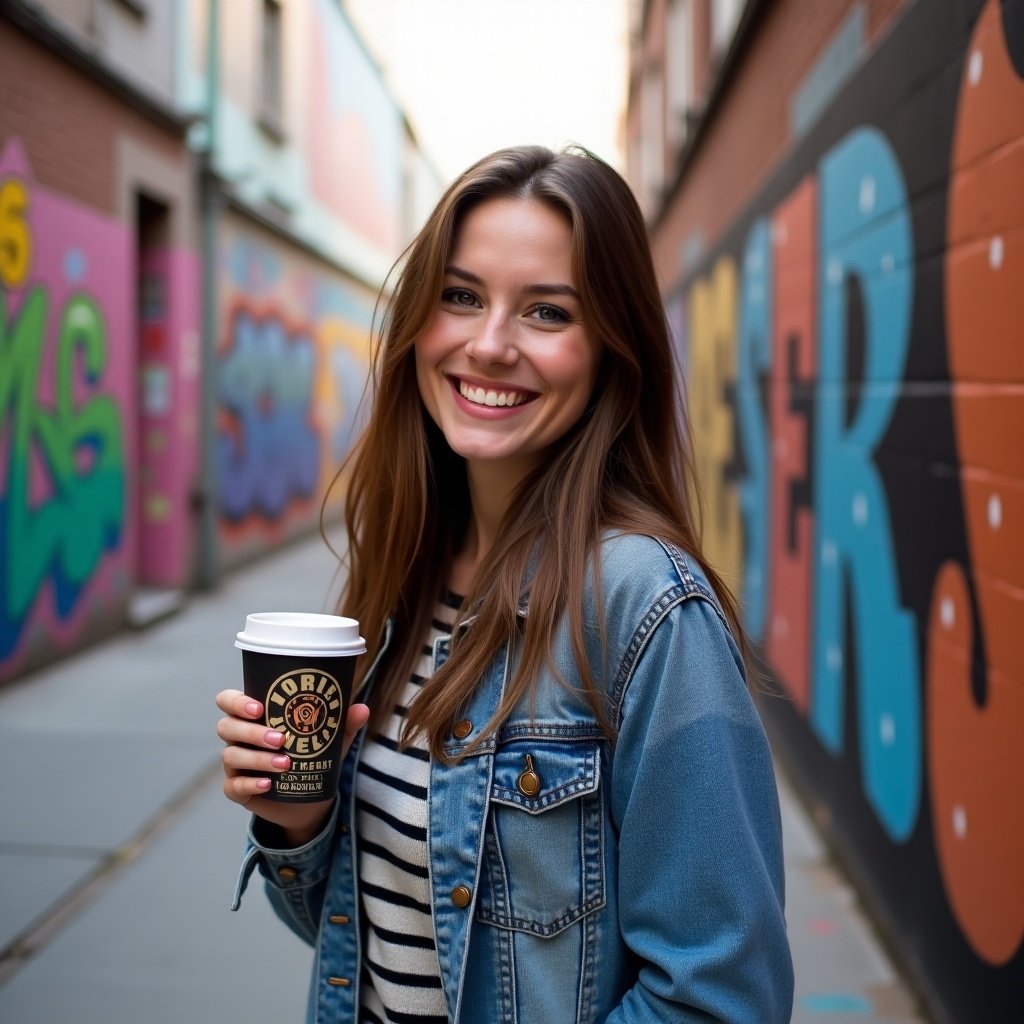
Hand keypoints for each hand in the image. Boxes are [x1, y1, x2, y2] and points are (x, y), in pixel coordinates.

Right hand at [215, 689, 369, 844]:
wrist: (309, 798)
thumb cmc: (313, 755)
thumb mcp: (330, 739)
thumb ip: (343, 723)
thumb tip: (361, 709)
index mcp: (254, 716)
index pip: (229, 700)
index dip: (237, 702)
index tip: (260, 707)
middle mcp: (238, 737)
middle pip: (226, 727)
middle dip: (251, 731)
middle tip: (281, 738)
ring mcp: (235, 765)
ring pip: (231, 755)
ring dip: (257, 758)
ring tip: (285, 763)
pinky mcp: (238, 790)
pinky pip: (233, 786)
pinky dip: (250, 783)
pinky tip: (268, 783)